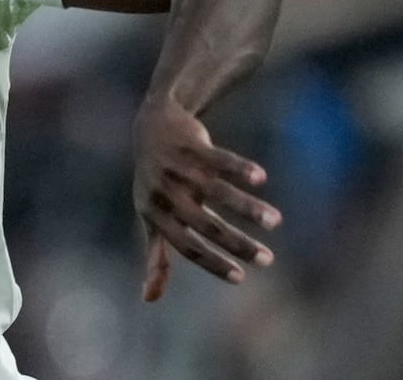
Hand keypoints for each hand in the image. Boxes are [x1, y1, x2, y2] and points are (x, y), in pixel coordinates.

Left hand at [132, 95, 279, 301]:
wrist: (152, 125)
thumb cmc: (156, 182)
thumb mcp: (151, 216)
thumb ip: (156, 256)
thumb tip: (149, 300)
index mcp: (154, 213)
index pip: (185, 245)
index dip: (212, 263)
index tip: (241, 278)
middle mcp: (164, 191)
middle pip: (205, 224)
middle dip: (238, 244)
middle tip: (269, 260)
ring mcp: (177, 167)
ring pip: (217, 191)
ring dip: (248, 208)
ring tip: (275, 222)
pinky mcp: (192, 144)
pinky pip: (218, 159)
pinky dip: (239, 168)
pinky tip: (260, 178)